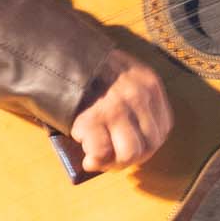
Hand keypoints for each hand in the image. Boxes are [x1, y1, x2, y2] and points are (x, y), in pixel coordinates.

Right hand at [70, 48, 174, 172]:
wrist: (56, 57)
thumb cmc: (89, 72)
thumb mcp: (123, 75)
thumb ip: (136, 102)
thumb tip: (133, 145)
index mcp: (149, 84)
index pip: (162, 129)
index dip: (148, 146)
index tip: (132, 149)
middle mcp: (137, 96)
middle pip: (150, 145)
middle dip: (132, 159)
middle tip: (114, 160)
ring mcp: (116, 108)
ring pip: (129, 154)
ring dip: (114, 164)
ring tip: (100, 160)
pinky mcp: (92, 119)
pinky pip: (102, 153)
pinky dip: (95, 161)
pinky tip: (88, 159)